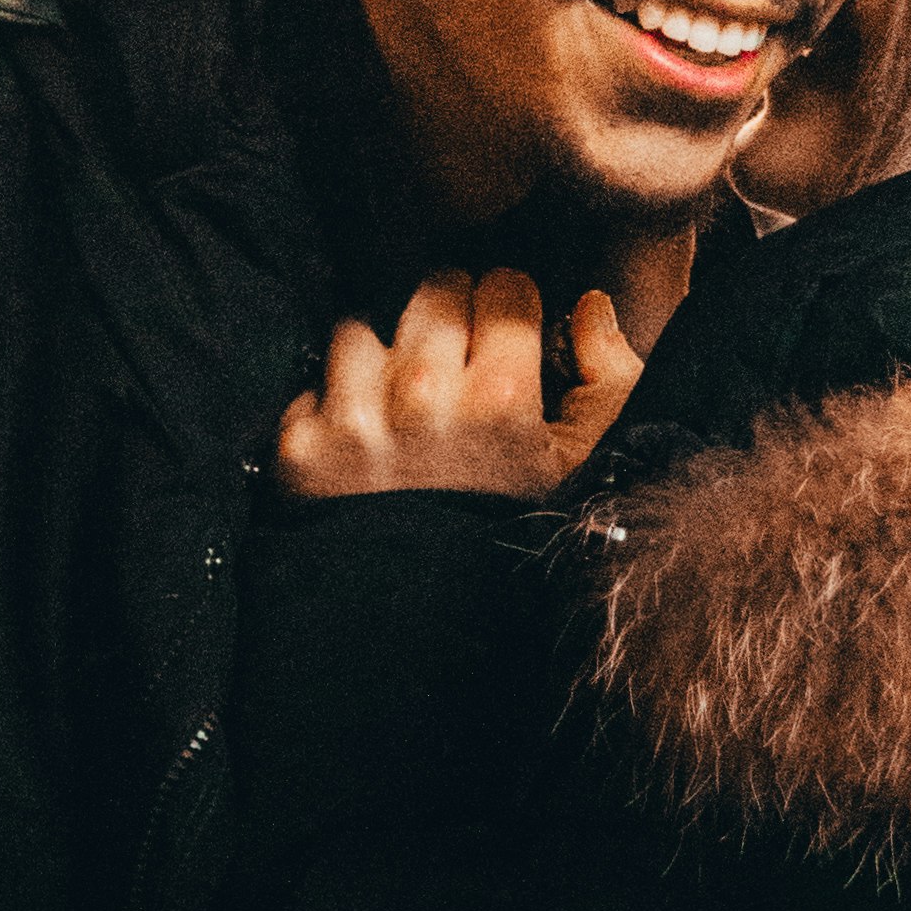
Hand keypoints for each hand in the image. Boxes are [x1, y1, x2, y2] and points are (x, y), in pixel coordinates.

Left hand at [277, 265, 645, 504]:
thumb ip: (607, 376)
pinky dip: (333, 406)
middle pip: (432, 290)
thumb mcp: (589, 465)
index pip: (503, 286)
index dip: (508, 306)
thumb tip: (589, 307)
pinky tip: (363, 443)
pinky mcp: (302, 446)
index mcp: (500, 397)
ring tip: (400, 405)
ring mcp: (354, 420)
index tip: (504, 333)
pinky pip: (312, 385)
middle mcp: (422, 398)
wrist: (431, 624)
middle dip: (448, 315)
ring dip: (380, 357)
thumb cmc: (518, 536)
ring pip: (362, 328)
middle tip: (454, 361)